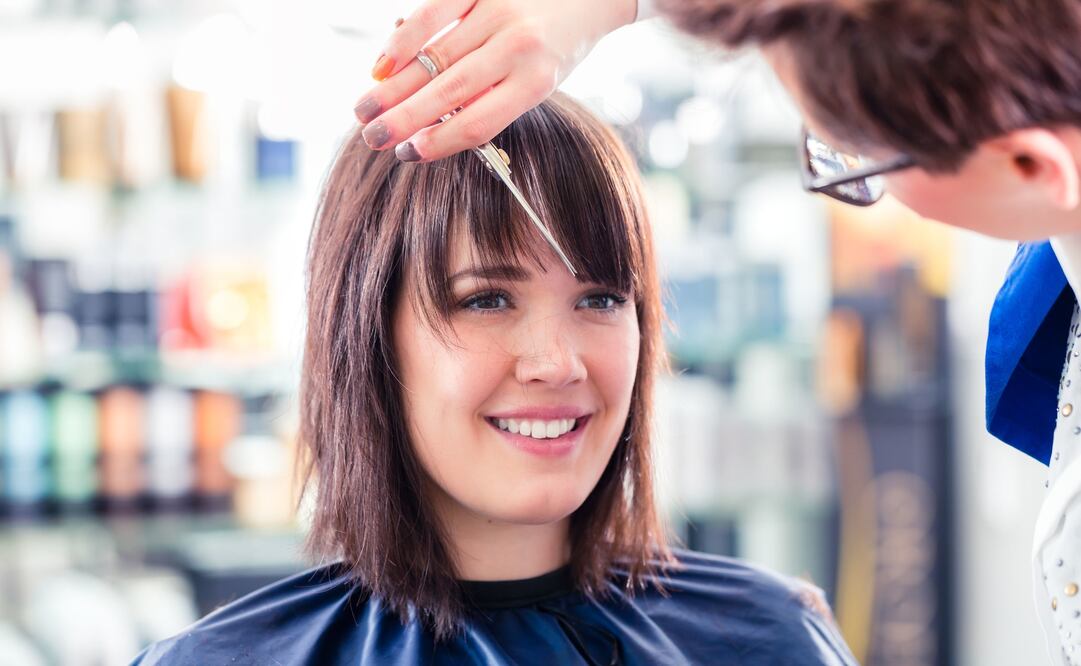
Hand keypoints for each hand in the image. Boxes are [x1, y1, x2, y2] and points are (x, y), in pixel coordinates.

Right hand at [354, 0, 636, 161]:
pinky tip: (381, 65)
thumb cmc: (559, 43)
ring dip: (393, 88)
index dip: (438, 143)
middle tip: (371, 139)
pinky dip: (403, 40)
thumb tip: (433, 124)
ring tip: (364, 110)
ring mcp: (497, 13)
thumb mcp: (539, 80)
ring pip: (434, 57)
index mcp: (537, 82)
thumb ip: (493, 98)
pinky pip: (433, 13)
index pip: (477, 122)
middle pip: (450, 93)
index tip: (406, 156)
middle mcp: (518, 48)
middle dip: (404, 120)